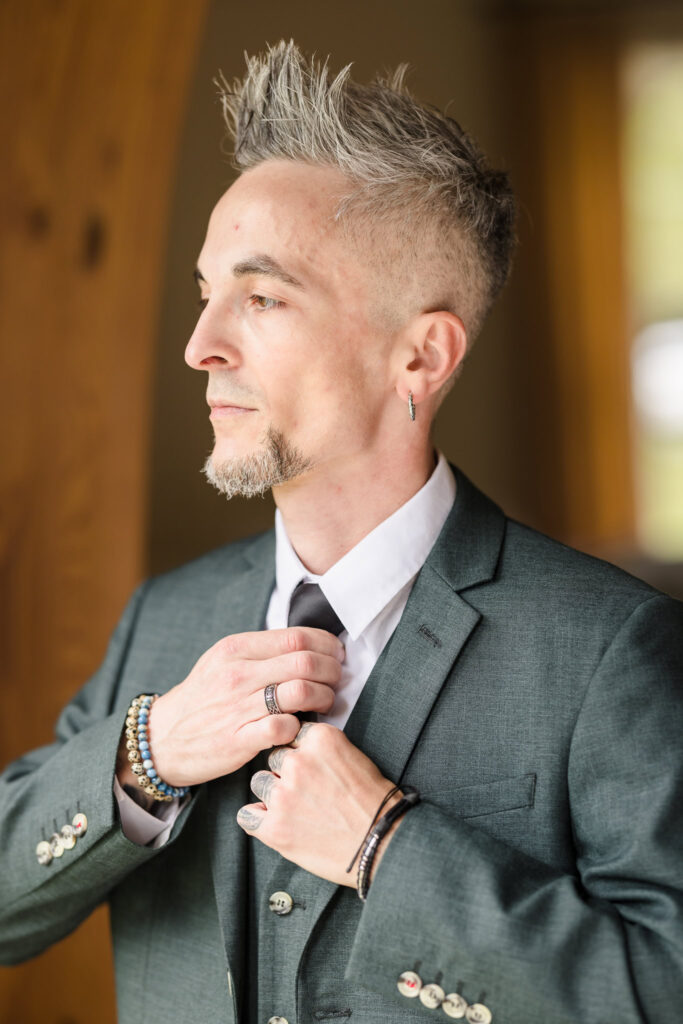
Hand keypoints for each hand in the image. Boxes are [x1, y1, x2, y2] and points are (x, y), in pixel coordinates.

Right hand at [122, 627, 344, 788]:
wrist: (162, 739)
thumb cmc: (202, 698)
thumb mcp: (223, 662)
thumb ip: (261, 651)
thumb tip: (308, 645)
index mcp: (236, 648)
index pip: (297, 637)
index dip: (327, 644)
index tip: (336, 654)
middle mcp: (237, 674)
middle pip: (305, 661)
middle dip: (332, 670)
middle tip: (337, 679)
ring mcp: (238, 707)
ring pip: (300, 691)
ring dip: (324, 697)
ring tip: (325, 702)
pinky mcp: (239, 740)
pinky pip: (284, 727)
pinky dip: (300, 726)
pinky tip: (299, 726)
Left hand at [236, 722, 403, 886]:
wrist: (382, 842)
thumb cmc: (375, 802)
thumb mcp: (353, 756)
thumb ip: (321, 749)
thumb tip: (297, 749)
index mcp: (320, 739)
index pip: (291, 733)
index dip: (298, 751)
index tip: (307, 764)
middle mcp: (298, 762)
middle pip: (273, 758)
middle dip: (284, 773)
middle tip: (305, 791)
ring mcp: (284, 795)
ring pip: (259, 783)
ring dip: (272, 795)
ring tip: (295, 810)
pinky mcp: (275, 827)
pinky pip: (246, 816)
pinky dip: (256, 820)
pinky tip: (270, 823)